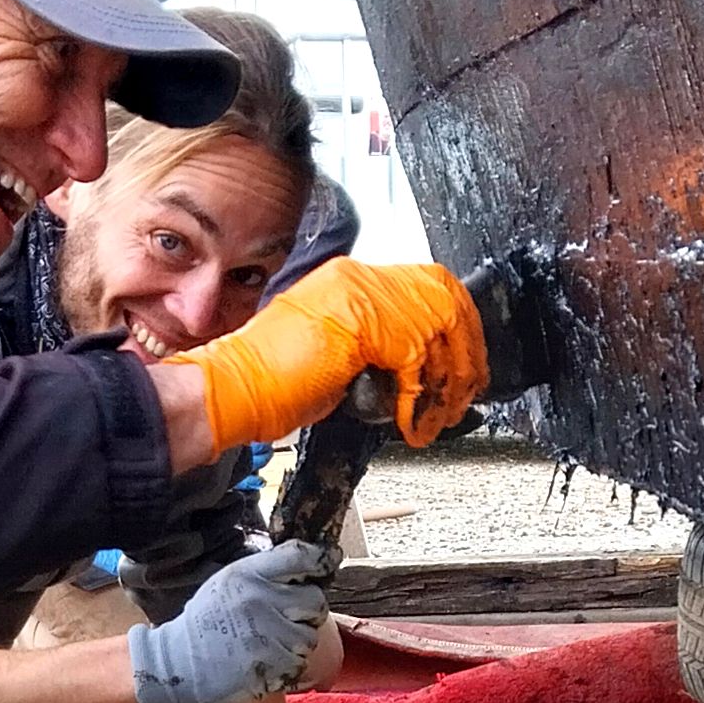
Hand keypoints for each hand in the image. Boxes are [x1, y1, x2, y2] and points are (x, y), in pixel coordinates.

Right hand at [124, 541, 332, 702]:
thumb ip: (265, 572)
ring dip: (297, 641)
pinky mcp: (271, 664)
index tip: (327, 563)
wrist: (179, 664)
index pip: (301, 555)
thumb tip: (309, 566)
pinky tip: (265, 660)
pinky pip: (298, 662)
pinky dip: (287, 665)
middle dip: (308, 610)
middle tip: (288, 618)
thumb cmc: (206, 621)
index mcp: (248, 573)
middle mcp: (260, 599)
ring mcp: (267, 633)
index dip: (321, 559)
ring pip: (309, 636)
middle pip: (315, 599)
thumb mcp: (228, 582)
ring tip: (270, 643)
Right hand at [160, 258, 486, 452]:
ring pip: (436, 332)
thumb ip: (376, 348)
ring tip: (442, 416)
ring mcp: (358, 298)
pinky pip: (415, 362)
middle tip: (472, 387)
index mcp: (351, 281)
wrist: (231, 390)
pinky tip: (413, 423)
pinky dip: (421, 400)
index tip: (469, 357)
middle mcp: (358, 279)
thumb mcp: (336, 354)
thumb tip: (418, 369)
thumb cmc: (270, 381)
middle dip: (467, 349)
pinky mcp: (360, 327)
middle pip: (443, 298)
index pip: (426, 284)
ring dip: (448, 382)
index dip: (458, 323)